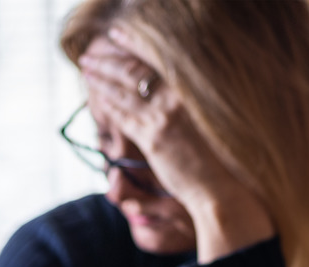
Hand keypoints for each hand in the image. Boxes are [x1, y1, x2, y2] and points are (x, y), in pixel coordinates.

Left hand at [78, 28, 274, 261]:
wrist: (222, 186)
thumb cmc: (218, 157)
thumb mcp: (205, 121)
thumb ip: (183, 103)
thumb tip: (162, 91)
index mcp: (192, 89)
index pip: (155, 60)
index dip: (131, 46)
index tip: (115, 37)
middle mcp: (178, 97)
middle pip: (134, 70)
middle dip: (108, 60)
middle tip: (90, 54)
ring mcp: (164, 117)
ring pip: (123, 91)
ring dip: (101, 78)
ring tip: (87, 69)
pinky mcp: (153, 138)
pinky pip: (122, 116)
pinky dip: (106, 103)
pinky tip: (94, 95)